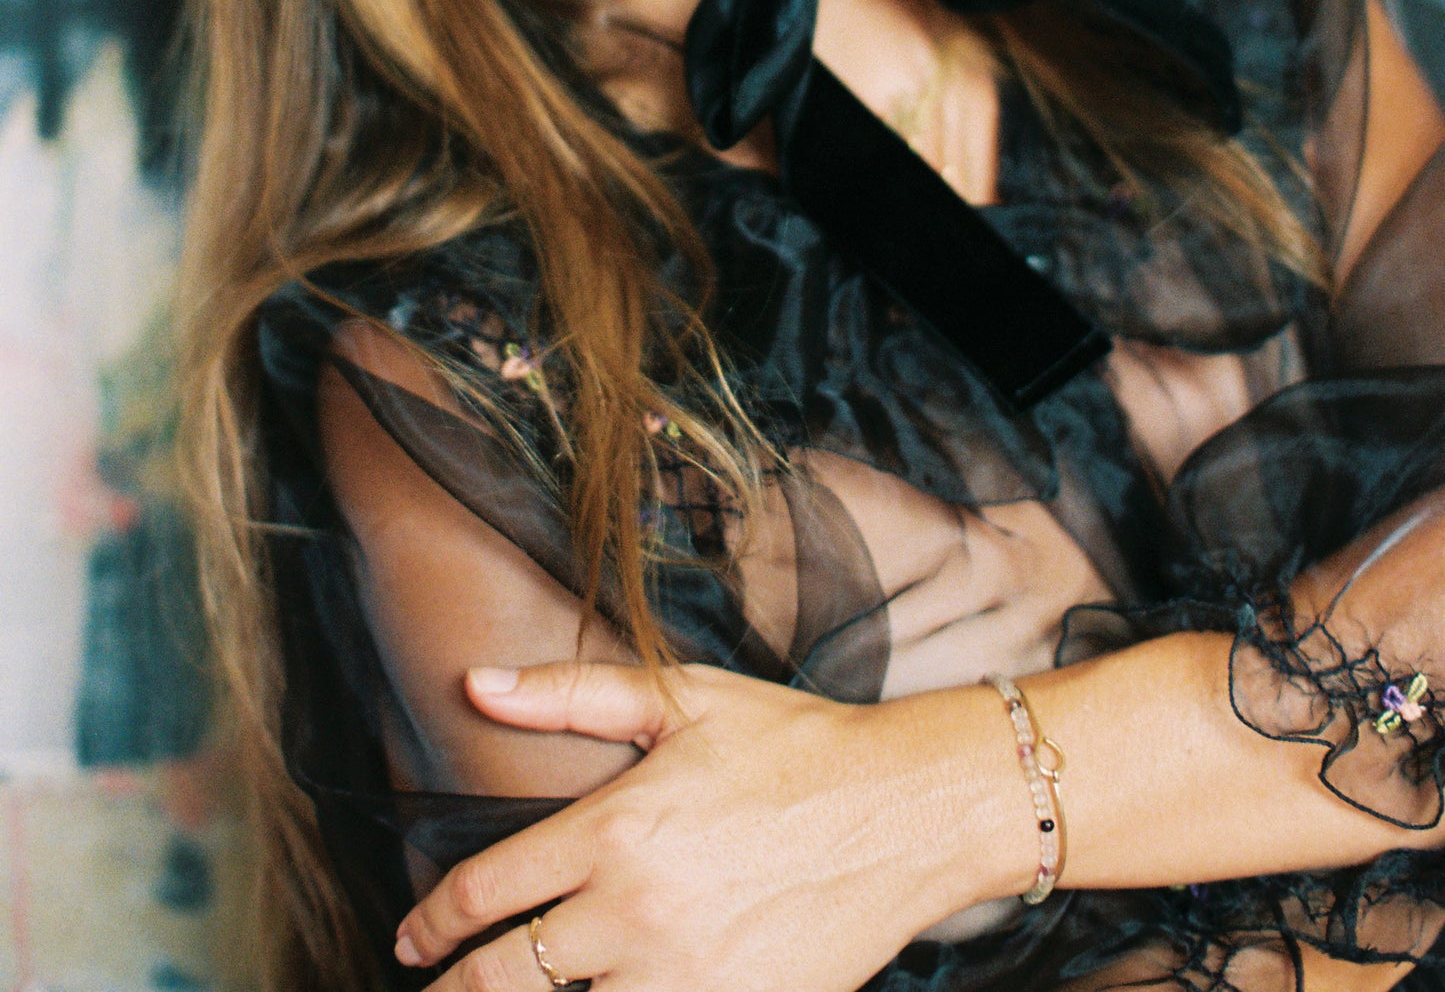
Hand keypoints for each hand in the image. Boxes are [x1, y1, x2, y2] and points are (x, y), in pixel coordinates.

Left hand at [394, 661, 984, 991]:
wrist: (906, 811)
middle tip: (432, 989)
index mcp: (615, 830)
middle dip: (454, 990)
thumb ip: (570, 694)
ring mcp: (683, 979)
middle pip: (504, 981)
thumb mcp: (681, 699)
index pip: (486, 893)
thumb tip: (476, 682)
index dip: (431, 923)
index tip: (411, 936)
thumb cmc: (793, 745)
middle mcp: (635, 914)